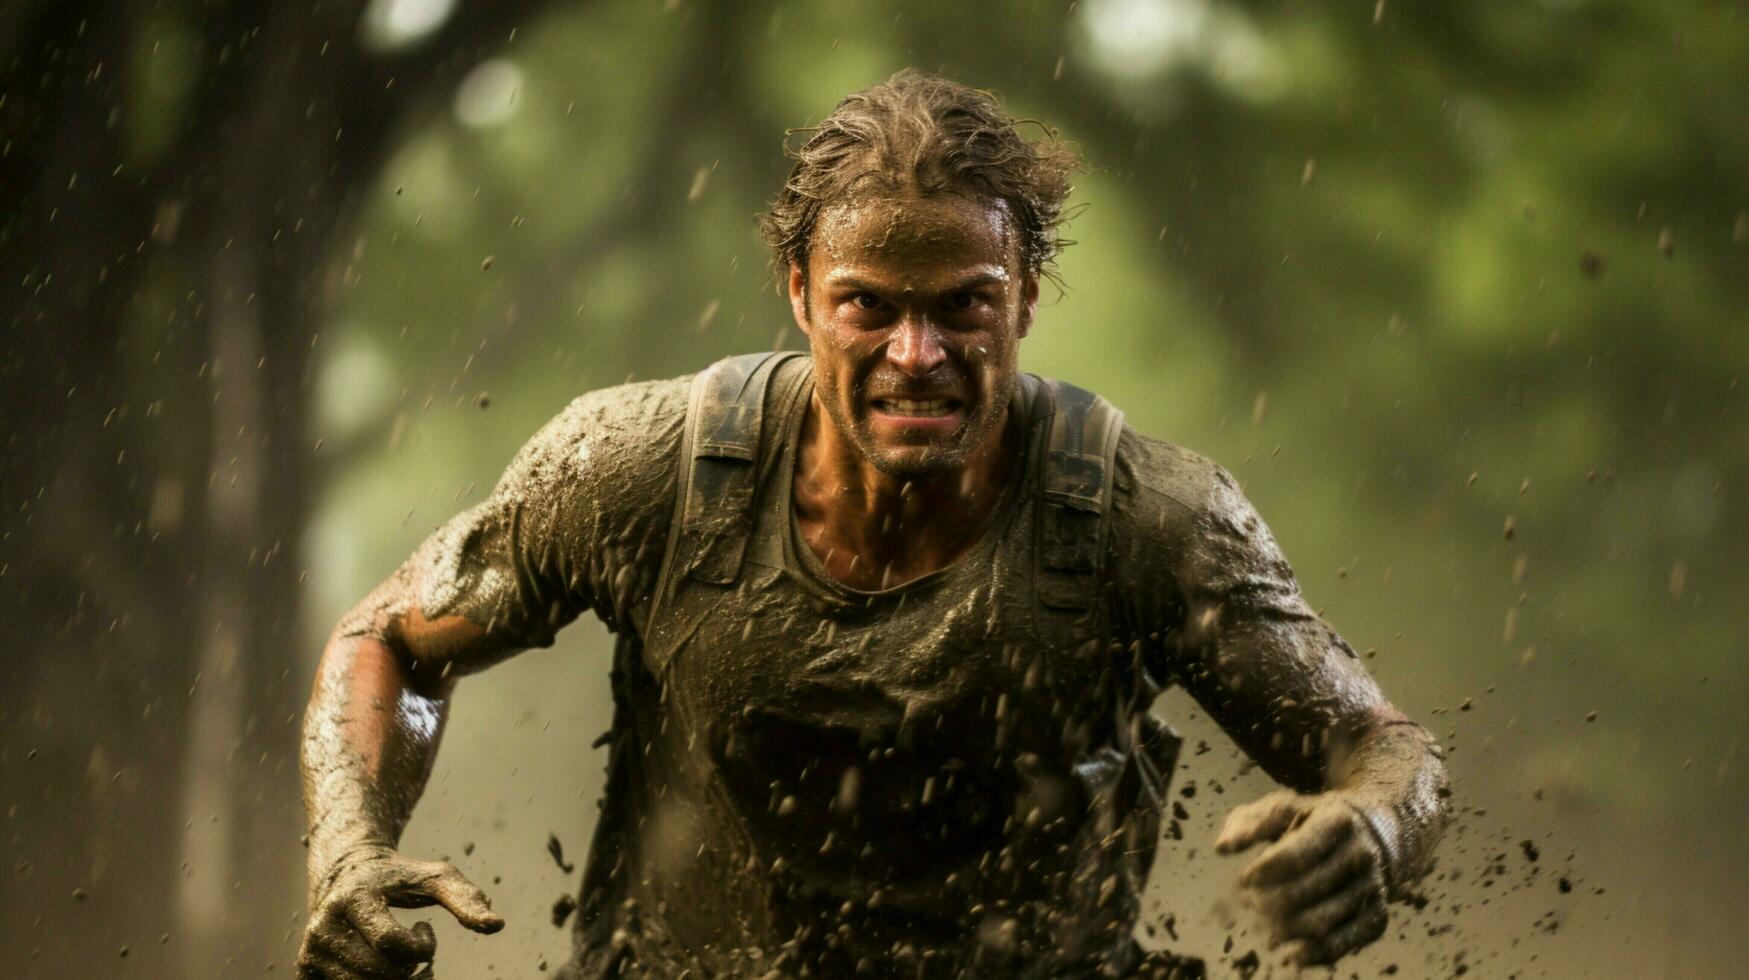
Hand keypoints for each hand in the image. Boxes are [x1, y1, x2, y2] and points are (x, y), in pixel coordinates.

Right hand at [297, 844, 503, 978]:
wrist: (346, 875)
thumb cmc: (399, 878)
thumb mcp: (435, 878)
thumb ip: (464, 899)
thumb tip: (497, 925)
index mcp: (352, 898)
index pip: (390, 942)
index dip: (420, 947)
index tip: (427, 930)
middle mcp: (324, 926)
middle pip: (379, 973)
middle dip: (411, 970)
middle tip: (421, 955)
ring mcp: (311, 951)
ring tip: (406, 967)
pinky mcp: (306, 971)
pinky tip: (388, 975)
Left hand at [1214, 789, 1389, 967]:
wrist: (1375, 833)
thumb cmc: (1314, 821)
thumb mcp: (1285, 808)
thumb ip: (1251, 823)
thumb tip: (1222, 847)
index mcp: (1337, 821)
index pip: (1296, 854)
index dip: (1265, 871)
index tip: (1244, 879)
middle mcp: (1361, 854)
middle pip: (1305, 891)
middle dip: (1269, 902)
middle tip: (1250, 903)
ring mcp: (1371, 888)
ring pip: (1322, 921)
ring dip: (1285, 930)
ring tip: (1263, 927)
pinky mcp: (1376, 917)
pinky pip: (1342, 944)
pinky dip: (1312, 954)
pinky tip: (1288, 955)